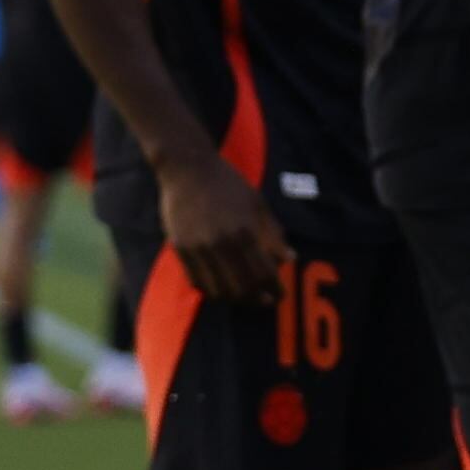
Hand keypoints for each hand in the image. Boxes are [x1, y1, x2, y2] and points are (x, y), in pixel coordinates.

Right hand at [149, 145, 293, 312]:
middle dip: (257, 298)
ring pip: (218, 289)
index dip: (274, 288)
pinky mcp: (180, 248)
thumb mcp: (258, 205)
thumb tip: (289, 260)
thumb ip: (273, 234)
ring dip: (235, 298)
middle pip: (242, 287)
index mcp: (244, 232)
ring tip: (245, 296)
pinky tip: (223, 288)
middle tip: (266, 301)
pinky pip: (197, 281)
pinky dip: (212, 290)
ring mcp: (197, 247)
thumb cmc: (228, 185)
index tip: (281, 294)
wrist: (187, 169)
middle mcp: (220, 243)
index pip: (264, 273)